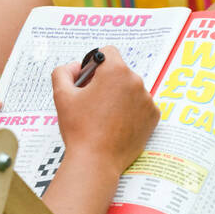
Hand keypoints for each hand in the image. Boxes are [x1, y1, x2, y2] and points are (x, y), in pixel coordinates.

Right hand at [51, 46, 158, 169]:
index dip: (94, 64)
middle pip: (119, 71)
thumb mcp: (61, 95)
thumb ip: (63, 72)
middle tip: (92, 102)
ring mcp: (147, 99)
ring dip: (119, 96)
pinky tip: (116, 124)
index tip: (88, 80)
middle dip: (106, 82)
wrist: (96, 161)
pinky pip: (141, 105)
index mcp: (115, 71)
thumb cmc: (79, 129)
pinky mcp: (153, 116)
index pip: (108, 52)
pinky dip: (130, 111)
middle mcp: (136, 81)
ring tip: (104, 117)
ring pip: (130, 89)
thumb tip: (74, 67)